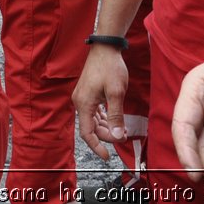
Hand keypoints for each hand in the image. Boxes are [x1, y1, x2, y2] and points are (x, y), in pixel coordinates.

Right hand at [72, 44, 128, 159]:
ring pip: (93, 120)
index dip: (97, 147)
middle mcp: (80, 102)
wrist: (106, 46)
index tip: (108, 156)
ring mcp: (83, 96)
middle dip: (106, 135)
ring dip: (106, 127)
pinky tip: (115, 119)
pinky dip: (104, 118)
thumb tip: (118, 136)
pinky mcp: (88, 92)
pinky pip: (94, 111)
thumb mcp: (116, 92)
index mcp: (84, 104)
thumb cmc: (111, 67)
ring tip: (122, 129)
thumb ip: (116, 116)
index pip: (87, 133)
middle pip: (91, 127)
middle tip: (123, 136)